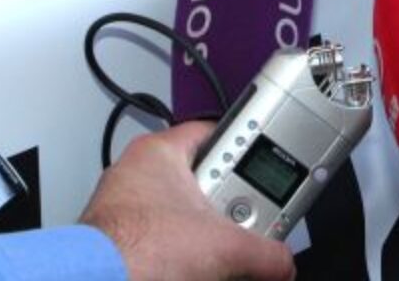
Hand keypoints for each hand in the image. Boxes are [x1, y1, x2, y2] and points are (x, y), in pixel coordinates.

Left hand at [80, 121, 294, 280]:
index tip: (262, 159)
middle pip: (201, 179)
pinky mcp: (116, 240)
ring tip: (221, 252)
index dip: (242, 144)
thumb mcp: (226, 247)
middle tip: (248, 220)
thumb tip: (282, 263)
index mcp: (158, 152)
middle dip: (226, 203)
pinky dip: (178, 252)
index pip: (211, 131)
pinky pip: (159, 238)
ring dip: (203, 232)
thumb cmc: (134, 250)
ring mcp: (122, 208)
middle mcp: (135, 174)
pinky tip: (194, 269)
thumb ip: (267, 252)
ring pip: (179, 212)